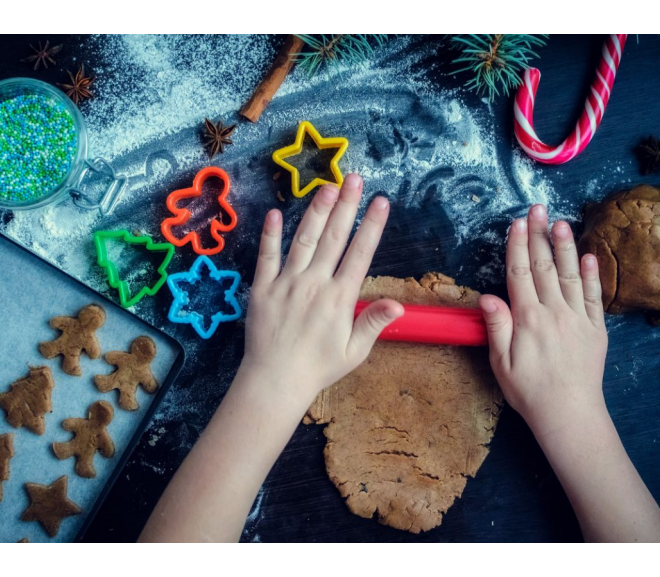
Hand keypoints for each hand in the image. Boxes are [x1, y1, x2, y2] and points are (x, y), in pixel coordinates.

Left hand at [240, 174, 403, 404]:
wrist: (275, 381)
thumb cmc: (318, 368)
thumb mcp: (354, 351)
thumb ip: (373, 323)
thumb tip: (398, 304)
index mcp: (339, 298)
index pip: (360, 254)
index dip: (372, 225)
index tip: (381, 201)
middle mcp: (314, 284)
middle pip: (334, 237)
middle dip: (346, 205)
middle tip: (354, 178)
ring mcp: (286, 283)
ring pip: (304, 240)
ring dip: (317, 211)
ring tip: (327, 186)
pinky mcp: (262, 288)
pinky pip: (266, 257)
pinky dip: (271, 235)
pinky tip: (277, 213)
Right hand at [479, 205, 608, 438]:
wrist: (569, 414)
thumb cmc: (528, 391)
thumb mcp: (501, 362)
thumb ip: (497, 326)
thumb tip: (487, 296)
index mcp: (527, 318)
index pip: (519, 273)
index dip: (517, 245)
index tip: (516, 222)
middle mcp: (554, 312)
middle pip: (544, 266)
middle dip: (539, 235)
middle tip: (537, 208)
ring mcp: (578, 318)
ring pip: (570, 275)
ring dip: (565, 246)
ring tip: (561, 222)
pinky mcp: (596, 329)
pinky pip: (594, 296)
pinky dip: (592, 274)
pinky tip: (589, 256)